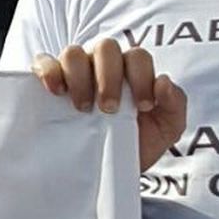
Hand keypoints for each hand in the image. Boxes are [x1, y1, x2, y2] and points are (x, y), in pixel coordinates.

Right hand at [30, 39, 186, 170]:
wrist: (107, 171)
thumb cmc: (137, 143)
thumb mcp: (166, 129)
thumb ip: (175, 104)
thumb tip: (163, 82)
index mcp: (131, 70)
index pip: (137, 56)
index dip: (141, 77)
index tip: (141, 107)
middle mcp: (102, 64)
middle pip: (105, 47)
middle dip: (109, 77)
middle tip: (109, 109)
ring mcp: (75, 70)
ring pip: (74, 52)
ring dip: (79, 77)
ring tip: (82, 108)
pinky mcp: (49, 79)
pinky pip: (43, 62)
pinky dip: (48, 71)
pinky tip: (56, 91)